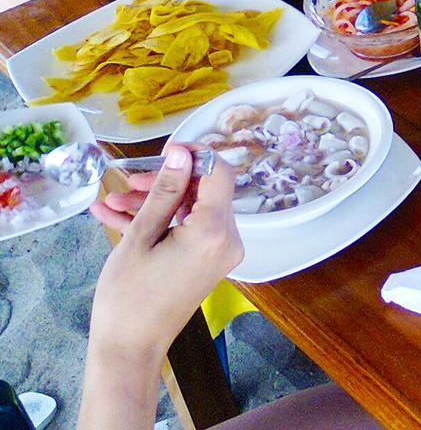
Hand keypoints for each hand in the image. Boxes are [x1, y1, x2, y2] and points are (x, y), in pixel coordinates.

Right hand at [88, 144, 242, 362]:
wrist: (129, 349)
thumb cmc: (129, 296)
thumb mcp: (141, 236)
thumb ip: (165, 191)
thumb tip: (182, 154)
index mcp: (214, 230)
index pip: (220, 173)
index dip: (195, 156)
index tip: (165, 152)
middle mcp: (227, 239)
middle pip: (204, 191)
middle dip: (165, 182)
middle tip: (127, 182)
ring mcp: (219, 252)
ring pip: (191, 209)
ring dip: (155, 202)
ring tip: (112, 201)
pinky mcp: (207, 261)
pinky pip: (187, 229)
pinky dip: (159, 222)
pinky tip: (116, 214)